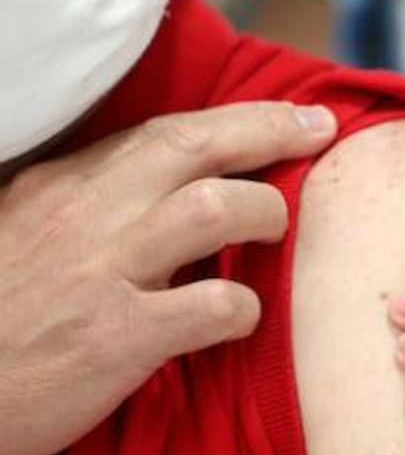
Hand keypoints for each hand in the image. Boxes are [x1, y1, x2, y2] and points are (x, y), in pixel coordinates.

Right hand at [0, 102, 336, 454]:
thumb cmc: (0, 315)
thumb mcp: (30, 232)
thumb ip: (94, 204)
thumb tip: (170, 183)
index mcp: (66, 186)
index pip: (168, 132)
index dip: (244, 119)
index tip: (299, 115)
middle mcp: (86, 217)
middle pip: (196, 146)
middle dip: (270, 131)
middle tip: (322, 132)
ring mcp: (102, 275)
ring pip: (211, 209)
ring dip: (262, 213)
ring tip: (275, 231)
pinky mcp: (115, 339)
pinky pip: (210, 307)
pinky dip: (243, 308)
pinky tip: (242, 316)